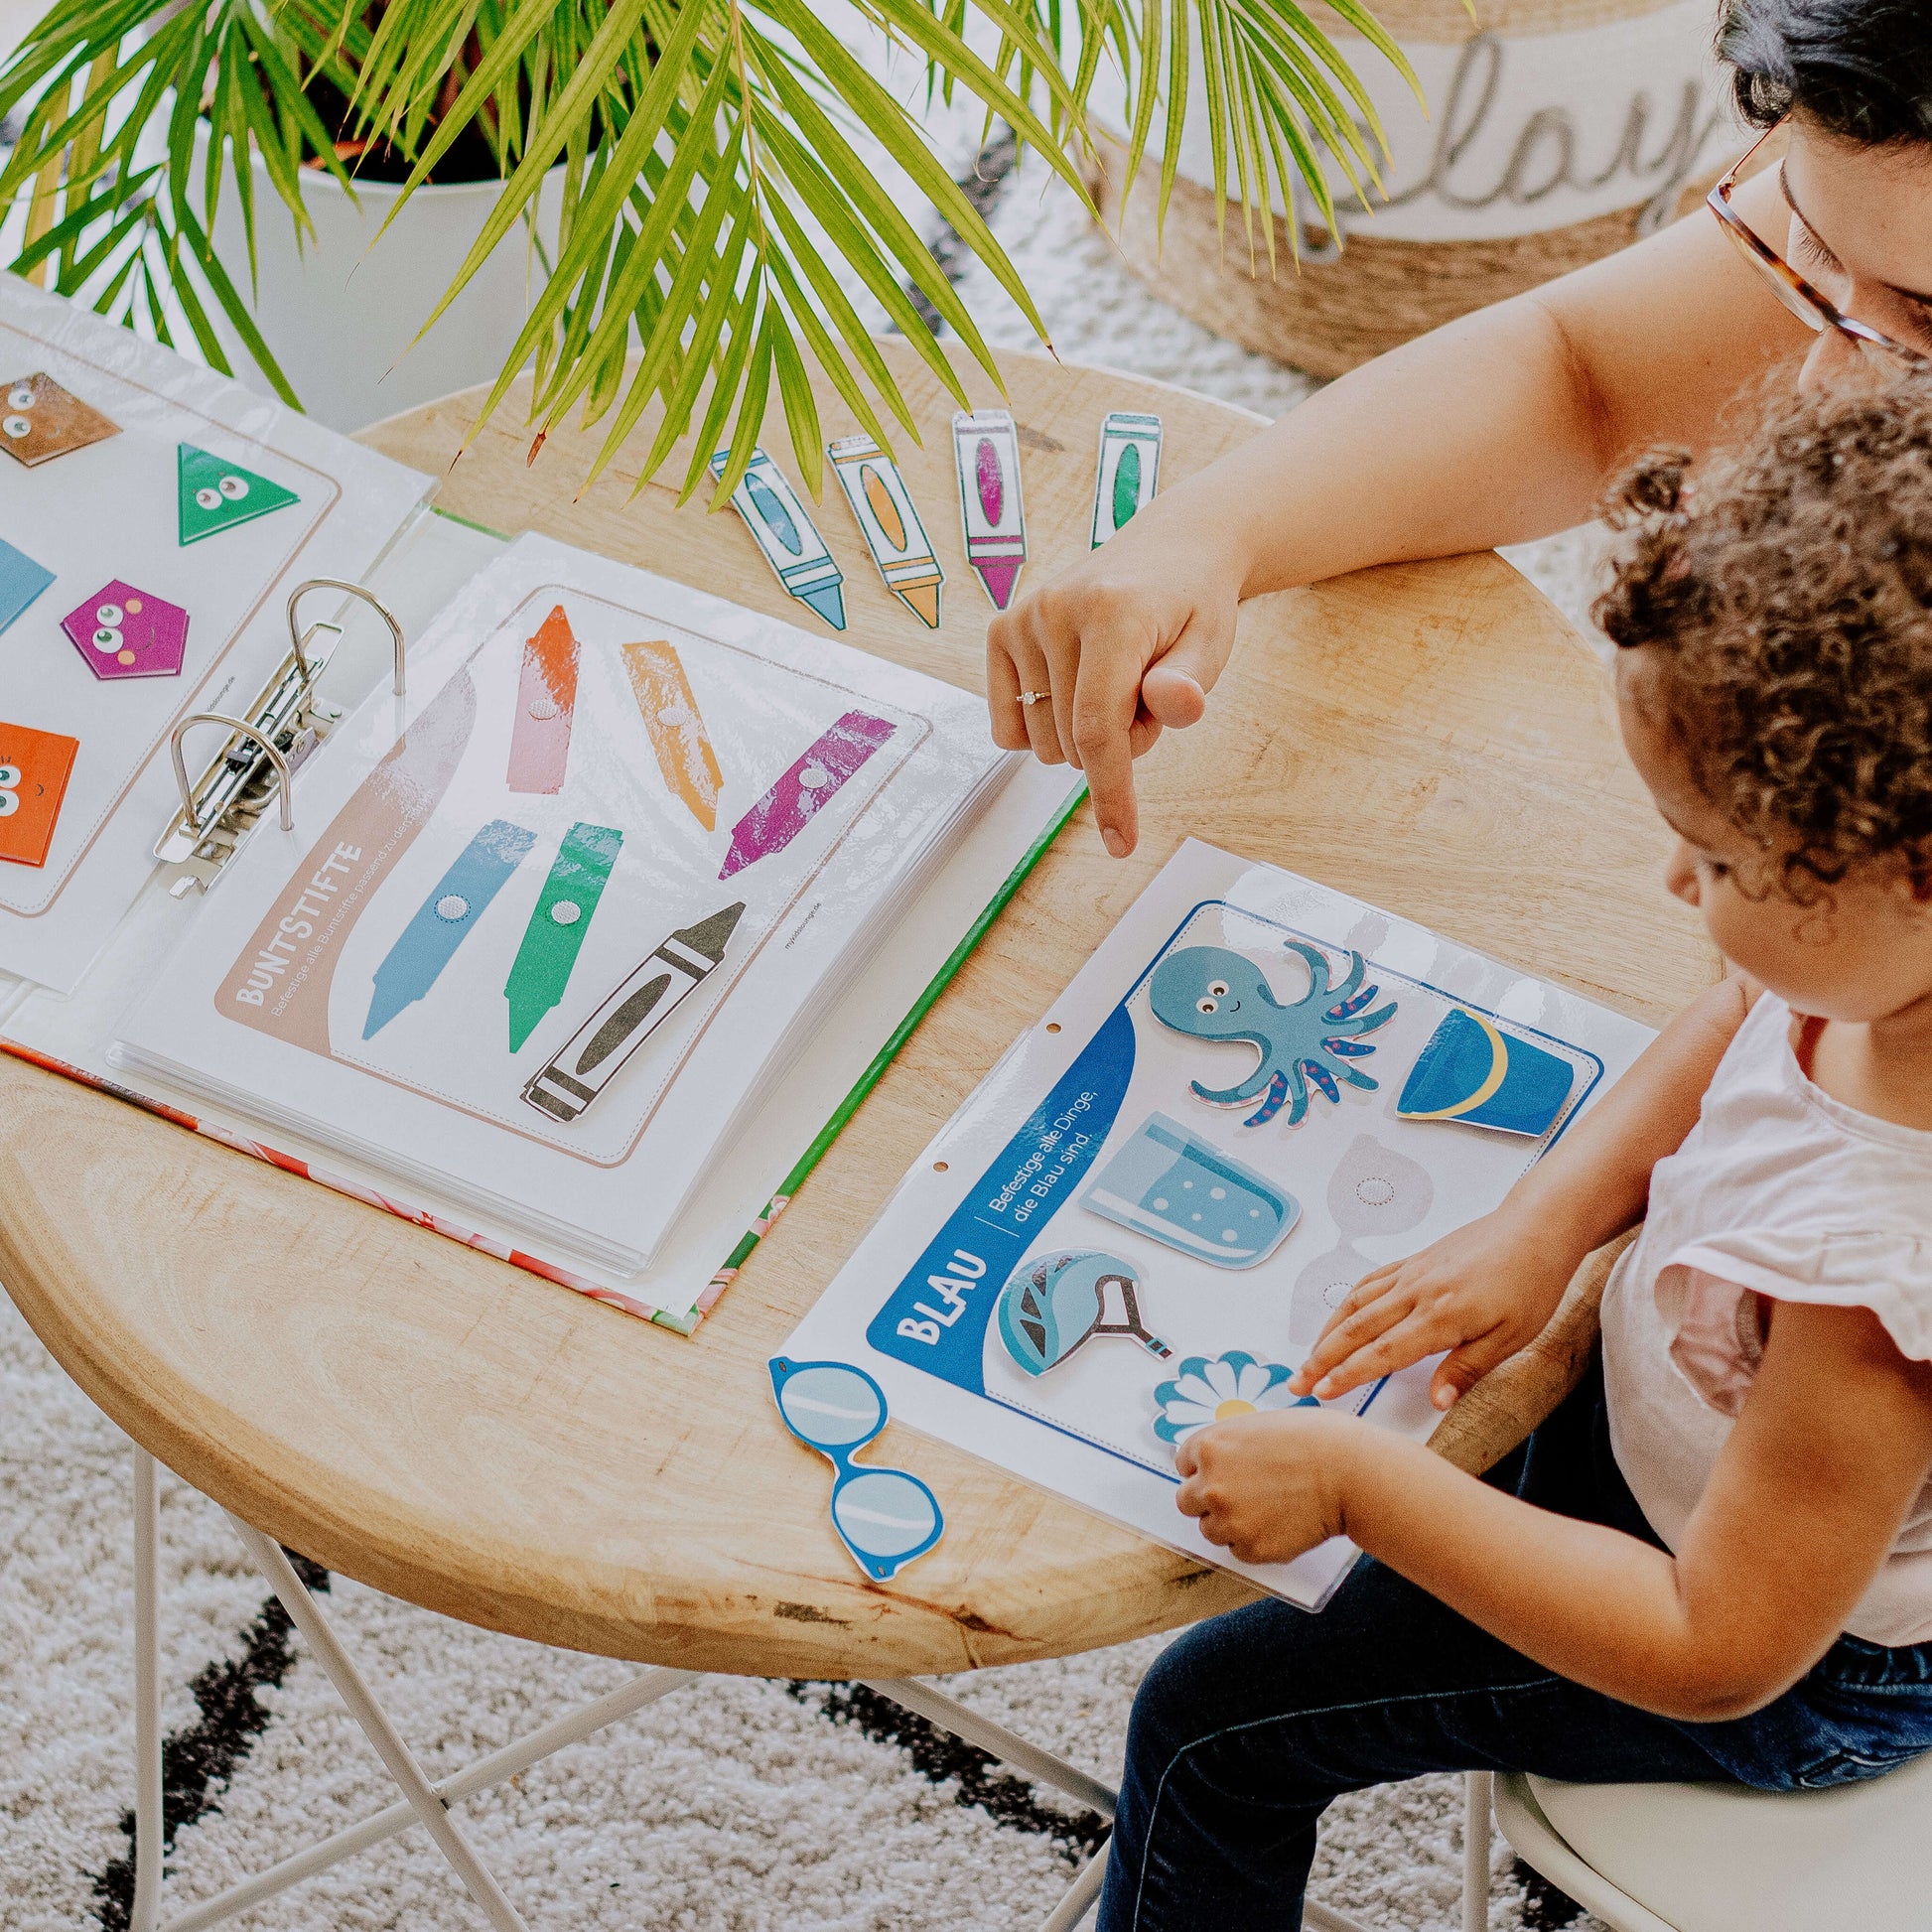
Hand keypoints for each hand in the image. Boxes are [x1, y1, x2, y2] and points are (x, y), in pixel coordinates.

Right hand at [985, 505, 1241, 856]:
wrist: (1171, 551)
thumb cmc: (1193, 608)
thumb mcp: (1211, 645)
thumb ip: (1190, 683)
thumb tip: (1174, 704)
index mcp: (1114, 613)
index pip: (1099, 727)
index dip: (1110, 793)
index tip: (1120, 843)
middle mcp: (1057, 610)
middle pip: (1073, 742)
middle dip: (1116, 745)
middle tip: (1146, 697)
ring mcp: (1023, 618)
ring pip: (1040, 741)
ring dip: (1082, 735)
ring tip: (1114, 684)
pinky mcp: (1001, 629)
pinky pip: (1007, 723)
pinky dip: (1040, 727)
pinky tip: (1072, 689)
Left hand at [1174, 1409, 1363, 1565]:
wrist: (1350, 1472)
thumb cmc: (1314, 1440)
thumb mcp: (1259, 1426)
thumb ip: (1229, 1445)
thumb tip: (1216, 1461)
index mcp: (1209, 1447)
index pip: (1183, 1464)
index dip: (1204, 1468)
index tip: (1220, 1472)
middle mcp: (1211, 1484)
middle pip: (1187, 1501)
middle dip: (1207, 1499)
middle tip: (1239, 1495)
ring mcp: (1229, 1519)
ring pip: (1210, 1529)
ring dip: (1229, 1523)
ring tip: (1264, 1509)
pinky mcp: (1252, 1548)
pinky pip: (1238, 1550)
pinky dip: (1253, 1541)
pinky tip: (1277, 1523)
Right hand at [1288, 1205, 1585, 1412]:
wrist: (1534, 1229)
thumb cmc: (1530, 1283)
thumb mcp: (1511, 1337)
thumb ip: (1467, 1369)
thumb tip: (1437, 1402)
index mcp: (1441, 1316)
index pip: (1382, 1353)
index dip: (1348, 1375)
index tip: (1321, 1392)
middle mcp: (1417, 1293)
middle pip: (1356, 1329)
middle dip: (1322, 1359)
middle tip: (1296, 1382)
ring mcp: (1411, 1274)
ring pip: (1355, 1304)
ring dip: (1327, 1332)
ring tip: (1309, 1357)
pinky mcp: (1414, 1261)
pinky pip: (1369, 1282)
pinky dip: (1346, 1302)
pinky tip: (1339, 1317)